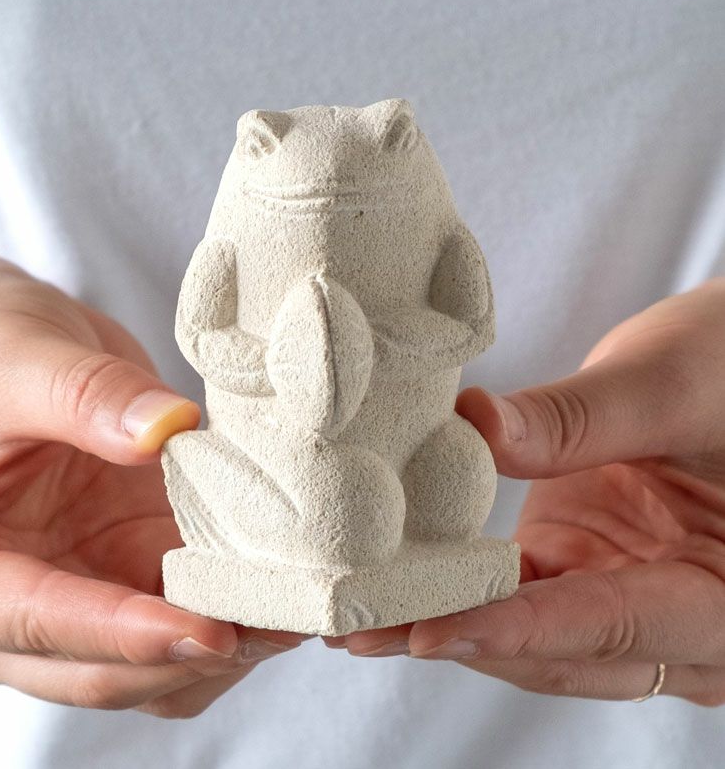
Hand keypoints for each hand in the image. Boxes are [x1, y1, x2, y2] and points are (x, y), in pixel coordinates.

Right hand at [0, 251, 303, 717]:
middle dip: (194, 652)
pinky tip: (283, 579)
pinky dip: (237, 603)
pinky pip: (190, 605)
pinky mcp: (134, 558)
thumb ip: (81, 396)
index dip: (127, 635)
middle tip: (279, 626)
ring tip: (294, 609)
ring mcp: (84, 584)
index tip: (208, 630)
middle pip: (107, 667)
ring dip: (228, 640)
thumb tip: (163, 431)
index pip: (39, 621)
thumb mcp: (11, 359)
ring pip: (159, 656)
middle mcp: (18, 600)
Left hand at [339, 278, 724, 705]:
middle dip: (461, 641)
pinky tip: (402, 582)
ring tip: (361, 619)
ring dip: (450, 623)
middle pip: (559, 649)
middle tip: (363, 633)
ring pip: (531, 632)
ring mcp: (623, 592)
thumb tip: (472, 425)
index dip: (516, 630)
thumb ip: (577, 419)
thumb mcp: (668, 387)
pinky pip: (521, 592)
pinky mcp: (584, 566)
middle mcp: (675, 616)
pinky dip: (463, 590)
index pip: (610, 624)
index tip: (430, 633)